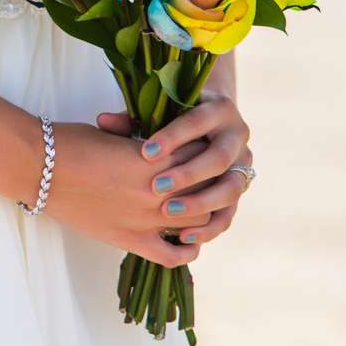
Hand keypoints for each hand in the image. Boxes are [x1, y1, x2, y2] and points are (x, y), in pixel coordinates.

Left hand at [91, 91, 253, 261]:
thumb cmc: (174, 116)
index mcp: (218, 108)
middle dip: (188, 174)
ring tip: (168, 212)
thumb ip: (133, 120)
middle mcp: (236, 135)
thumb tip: (103, 121)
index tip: (145, 153)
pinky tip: (183, 237)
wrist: (208, 123)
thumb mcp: (158, 113)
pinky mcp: (238, 189)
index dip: (173, 138)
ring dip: (200, 203)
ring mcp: (243, 164)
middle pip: (219, 158)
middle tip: (156, 187)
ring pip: (230, 188)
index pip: (197, 122)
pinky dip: (209, 227)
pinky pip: (229, 213)